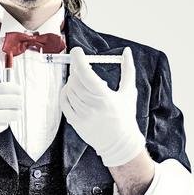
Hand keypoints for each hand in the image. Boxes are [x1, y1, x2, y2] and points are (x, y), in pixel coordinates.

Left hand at [60, 46, 145, 167]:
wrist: (119, 143)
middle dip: (76, 69)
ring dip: (72, 80)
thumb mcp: (129, 92)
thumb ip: (128, 70)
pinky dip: (65, 92)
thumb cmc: (125, 117)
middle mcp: (91, 107)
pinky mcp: (75, 122)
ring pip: (68, 90)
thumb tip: (127, 51)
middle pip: (75, 80)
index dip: (78, 60)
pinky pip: (64, 102)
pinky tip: (72, 90)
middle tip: (81, 66)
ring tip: (82, 80)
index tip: (77, 51)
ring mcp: (81, 115)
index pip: (85, 74)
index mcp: (105, 97)